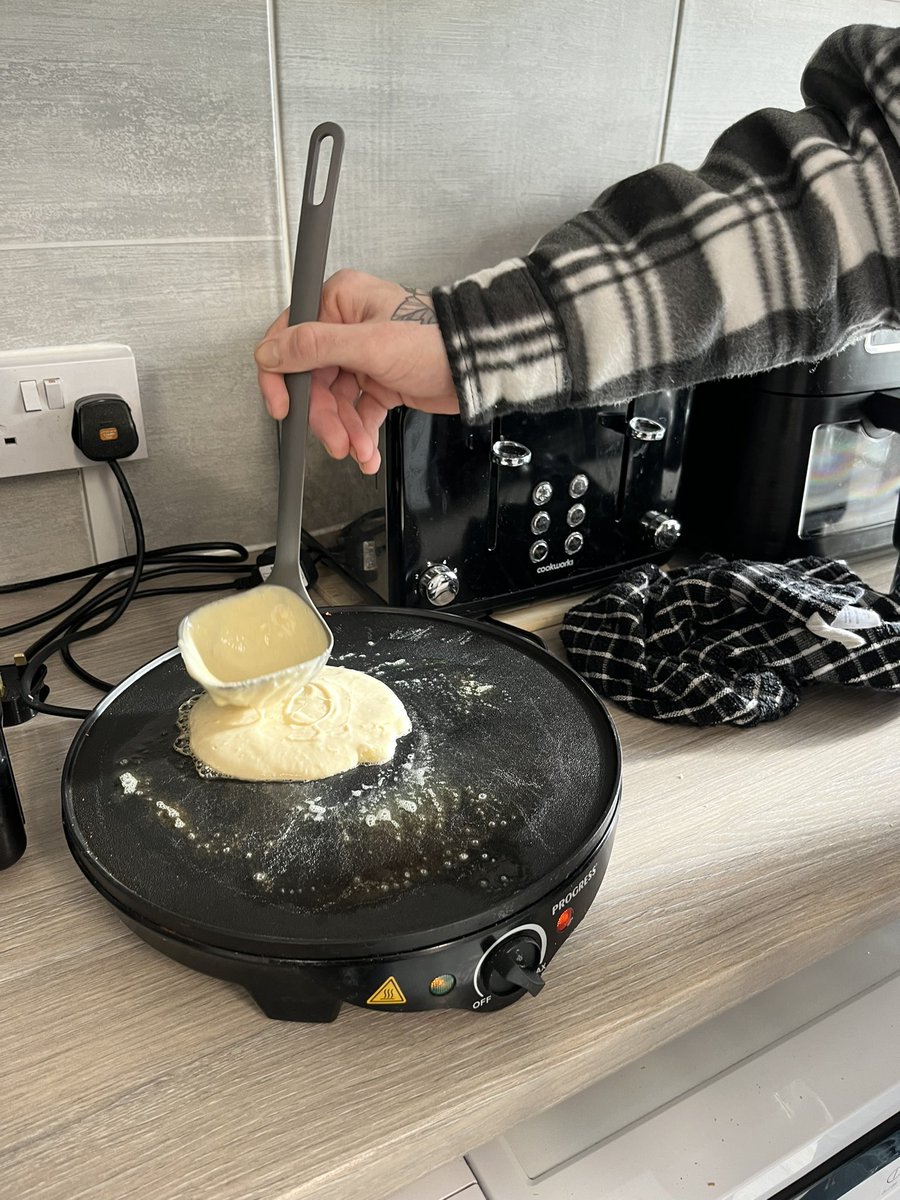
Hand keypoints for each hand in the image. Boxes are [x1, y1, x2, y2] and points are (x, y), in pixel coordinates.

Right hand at [254, 270, 458, 473]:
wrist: (478, 367)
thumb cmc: (436, 341)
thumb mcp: (370, 344)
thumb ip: (315, 347)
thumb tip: (270, 351)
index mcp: (339, 303)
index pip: (289, 340)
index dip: (281, 378)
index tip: (284, 408)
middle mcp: (346, 328)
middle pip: (312, 381)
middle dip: (324, 416)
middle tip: (335, 440)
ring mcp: (363, 357)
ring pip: (335, 401)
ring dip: (344, 430)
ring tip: (359, 450)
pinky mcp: (379, 382)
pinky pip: (358, 412)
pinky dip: (360, 433)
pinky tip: (366, 451)